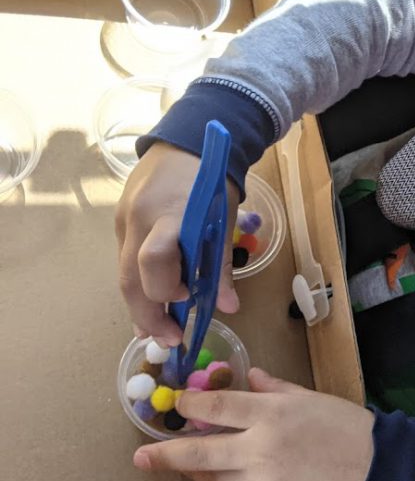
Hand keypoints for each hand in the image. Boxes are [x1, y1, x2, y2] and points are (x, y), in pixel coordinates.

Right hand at [115, 141, 239, 344]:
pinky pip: (127, 259)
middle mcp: (139, 220)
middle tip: (169, 339)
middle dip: (148, 315)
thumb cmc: (210, 179)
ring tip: (160, 330)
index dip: (167, 288)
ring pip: (124, 273)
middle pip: (131, 278)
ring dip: (141, 305)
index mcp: (170, 214)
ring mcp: (124, 221)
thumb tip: (228, 307)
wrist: (181, 141)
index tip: (188, 300)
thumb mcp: (223, 218)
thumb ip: (221, 263)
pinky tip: (154, 299)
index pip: (155, 259)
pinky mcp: (119, 222)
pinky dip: (140, 283)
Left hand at [133, 368, 373, 480]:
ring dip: (194, 474)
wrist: (378, 472)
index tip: (178, 404)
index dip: (190, 405)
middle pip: (199, 453)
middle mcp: (260, 449)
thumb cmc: (348, 428)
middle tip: (142, 456)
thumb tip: (248, 378)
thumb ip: (275, 389)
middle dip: (166, 454)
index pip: (217, 408)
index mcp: (272, 414)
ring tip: (183, 468)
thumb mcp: (312, 398)